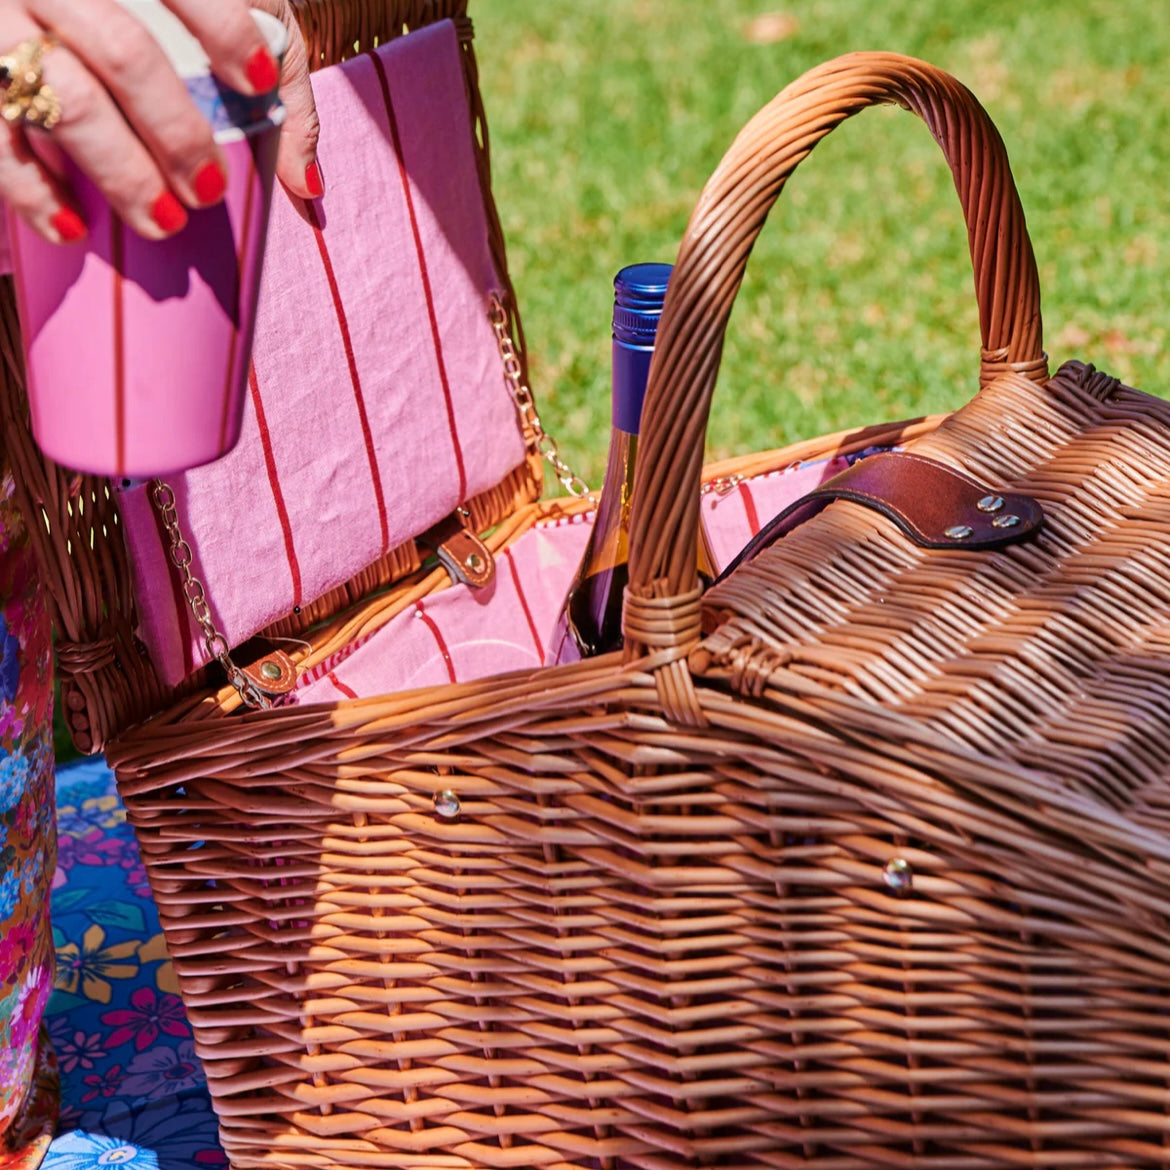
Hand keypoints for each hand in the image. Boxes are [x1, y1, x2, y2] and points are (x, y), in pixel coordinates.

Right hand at [0, 0, 321, 243]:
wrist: (53, 7)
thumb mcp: (238, 22)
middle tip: (210, 191)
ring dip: (119, 169)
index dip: (224, 28)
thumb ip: (284, 89)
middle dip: (174, 130)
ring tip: (166, 224)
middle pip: (123, 52)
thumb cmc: (166, 20)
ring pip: (62, 94)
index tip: (259, 84)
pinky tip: (75, 230)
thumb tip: (310, 187)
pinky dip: (32, 189)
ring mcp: (6, 19)